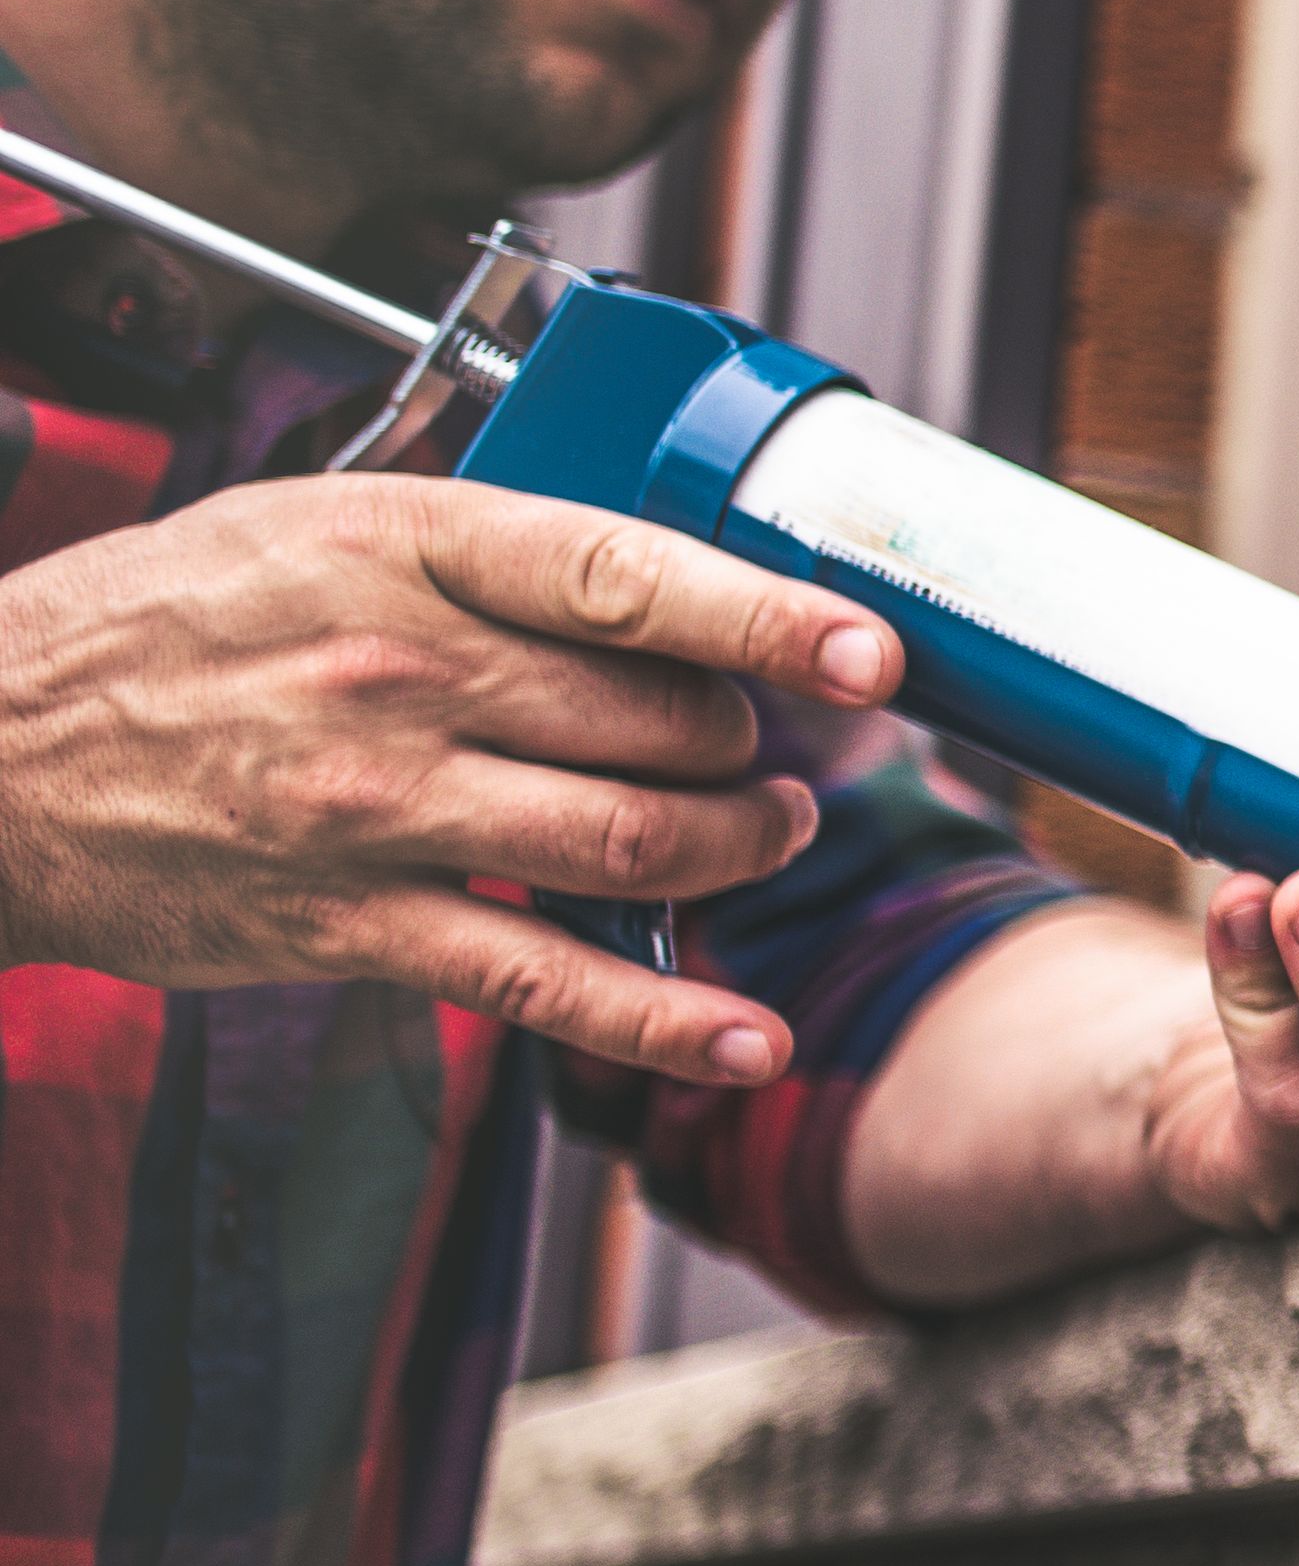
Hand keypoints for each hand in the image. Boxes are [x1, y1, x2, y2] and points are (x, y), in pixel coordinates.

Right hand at [0, 473, 887, 1080]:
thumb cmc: (157, 628)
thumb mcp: (308, 526)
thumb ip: (476, 549)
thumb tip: (650, 575)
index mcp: (404, 551)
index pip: (630, 576)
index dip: (773, 616)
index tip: (874, 649)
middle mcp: (402, 675)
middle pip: (664, 721)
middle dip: (759, 743)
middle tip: (781, 746)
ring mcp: (378, 808)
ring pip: (636, 840)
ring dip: (742, 848)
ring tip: (769, 833)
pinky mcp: (349, 923)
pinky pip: (540, 978)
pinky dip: (660, 1019)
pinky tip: (742, 1040)